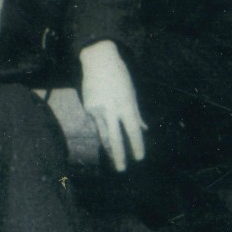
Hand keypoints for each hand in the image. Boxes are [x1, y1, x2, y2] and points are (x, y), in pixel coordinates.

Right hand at [79, 40, 145, 170]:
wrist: (98, 60)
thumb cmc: (119, 76)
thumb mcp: (131, 93)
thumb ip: (136, 113)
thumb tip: (144, 129)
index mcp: (126, 104)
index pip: (132, 130)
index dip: (136, 145)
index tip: (139, 158)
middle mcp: (111, 108)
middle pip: (114, 137)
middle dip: (119, 155)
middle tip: (122, 170)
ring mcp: (97, 109)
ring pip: (103, 134)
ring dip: (109, 149)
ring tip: (114, 160)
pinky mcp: (88, 108)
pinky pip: (97, 123)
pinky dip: (102, 127)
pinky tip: (104, 123)